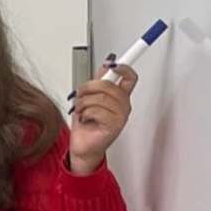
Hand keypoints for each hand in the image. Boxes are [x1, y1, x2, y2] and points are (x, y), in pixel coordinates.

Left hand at [63, 59, 137, 176]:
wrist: (83, 146)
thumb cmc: (87, 124)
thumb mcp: (90, 97)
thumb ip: (99, 80)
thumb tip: (107, 64)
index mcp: (120, 96)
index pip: (130, 77)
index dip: (123, 67)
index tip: (112, 63)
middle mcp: (123, 106)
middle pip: (109, 84)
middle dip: (88, 87)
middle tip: (81, 95)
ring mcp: (120, 116)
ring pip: (99, 97)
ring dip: (83, 103)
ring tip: (81, 110)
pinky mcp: (114, 126)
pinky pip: (96, 110)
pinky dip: (85, 113)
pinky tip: (85, 119)